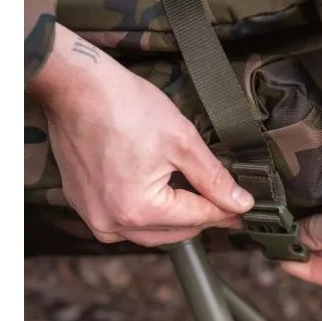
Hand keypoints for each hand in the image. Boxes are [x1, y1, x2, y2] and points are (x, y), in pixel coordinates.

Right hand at [27, 23, 254, 245]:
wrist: (76, 88)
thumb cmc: (124, 107)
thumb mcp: (182, 141)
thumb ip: (213, 178)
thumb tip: (239, 202)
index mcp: (138, 210)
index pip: (197, 218)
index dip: (226, 213)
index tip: (244, 211)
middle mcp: (112, 222)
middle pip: (174, 232)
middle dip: (203, 218)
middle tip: (228, 207)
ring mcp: (93, 216)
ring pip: (150, 232)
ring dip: (176, 220)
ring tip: (200, 203)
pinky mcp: (84, 204)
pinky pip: (125, 223)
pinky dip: (149, 215)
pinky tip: (164, 199)